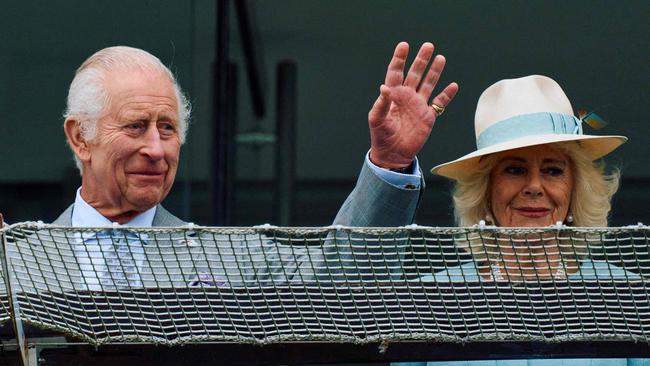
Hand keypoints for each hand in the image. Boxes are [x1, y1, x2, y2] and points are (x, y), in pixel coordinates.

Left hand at [368, 42, 458, 168]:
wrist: (392, 154)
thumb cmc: (381, 136)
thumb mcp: (376, 120)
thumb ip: (380, 104)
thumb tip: (384, 87)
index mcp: (392, 95)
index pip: (396, 72)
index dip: (399, 59)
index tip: (404, 46)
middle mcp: (406, 97)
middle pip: (415, 74)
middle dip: (421, 60)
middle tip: (428, 46)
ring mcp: (418, 105)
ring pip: (428, 84)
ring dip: (434, 72)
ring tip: (440, 58)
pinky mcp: (428, 116)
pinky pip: (439, 103)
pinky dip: (447, 95)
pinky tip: (453, 85)